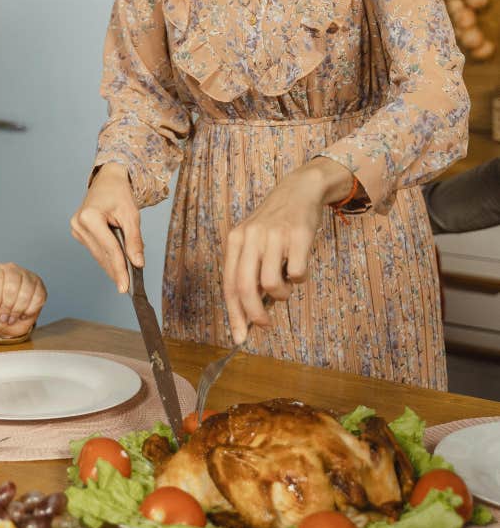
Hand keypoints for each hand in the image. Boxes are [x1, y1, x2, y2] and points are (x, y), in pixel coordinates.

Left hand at [0, 263, 46, 337]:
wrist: (4, 327)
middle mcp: (11, 268)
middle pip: (12, 287)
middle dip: (7, 307)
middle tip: (3, 316)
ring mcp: (26, 275)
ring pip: (26, 293)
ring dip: (18, 311)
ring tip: (12, 316)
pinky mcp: (38, 285)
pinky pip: (38, 298)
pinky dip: (29, 311)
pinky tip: (23, 312)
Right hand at [69, 161, 142, 292]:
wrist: (108, 180)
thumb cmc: (119, 193)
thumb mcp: (131, 214)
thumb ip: (134, 240)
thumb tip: (137, 263)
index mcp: (89, 216)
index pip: (109, 248)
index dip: (119, 269)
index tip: (126, 287)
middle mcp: (78, 224)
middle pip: (102, 254)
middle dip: (117, 270)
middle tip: (129, 288)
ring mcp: (76, 229)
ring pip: (98, 255)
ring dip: (112, 266)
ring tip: (125, 279)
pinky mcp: (78, 232)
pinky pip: (95, 250)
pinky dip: (107, 257)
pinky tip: (117, 266)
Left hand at [222, 158, 352, 343]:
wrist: (299, 190)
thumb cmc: (275, 224)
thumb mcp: (254, 241)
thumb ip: (249, 271)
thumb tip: (250, 314)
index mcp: (236, 240)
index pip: (229, 284)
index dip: (234, 314)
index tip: (239, 337)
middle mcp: (251, 237)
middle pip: (246, 288)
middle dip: (254, 315)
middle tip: (265, 325)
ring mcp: (274, 235)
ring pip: (272, 284)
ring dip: (282, 294)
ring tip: (287, 282)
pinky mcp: (297, 235)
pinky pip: (297, 274)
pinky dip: (299, 278)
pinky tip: (299, 264)